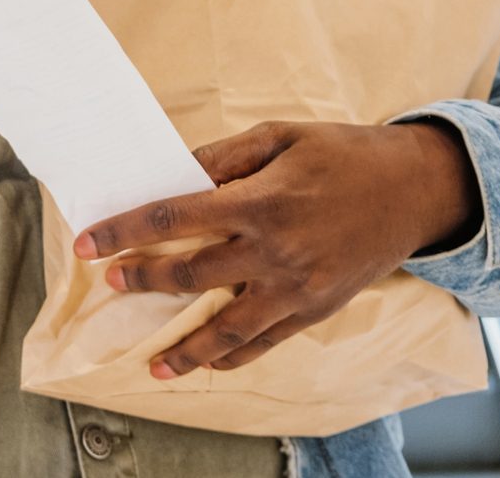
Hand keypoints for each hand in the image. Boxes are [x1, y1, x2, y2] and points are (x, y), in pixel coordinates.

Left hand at [74, 120, 478, 378]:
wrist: (412, 190)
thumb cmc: (343, 154)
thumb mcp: (281, 135)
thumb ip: (224, 156)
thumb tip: (177, 173)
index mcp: (261, 200)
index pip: (174, 217)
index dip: (124, 231)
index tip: (87, 243)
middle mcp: (274, 250)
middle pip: (191, 274)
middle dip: (142, 279)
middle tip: (109, 283)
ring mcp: (296, 287)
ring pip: (227, 328)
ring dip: (184, 347)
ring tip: (151, 363)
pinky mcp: (316, 309)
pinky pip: (266, 342)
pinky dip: (233, 356)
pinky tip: (207, 363)